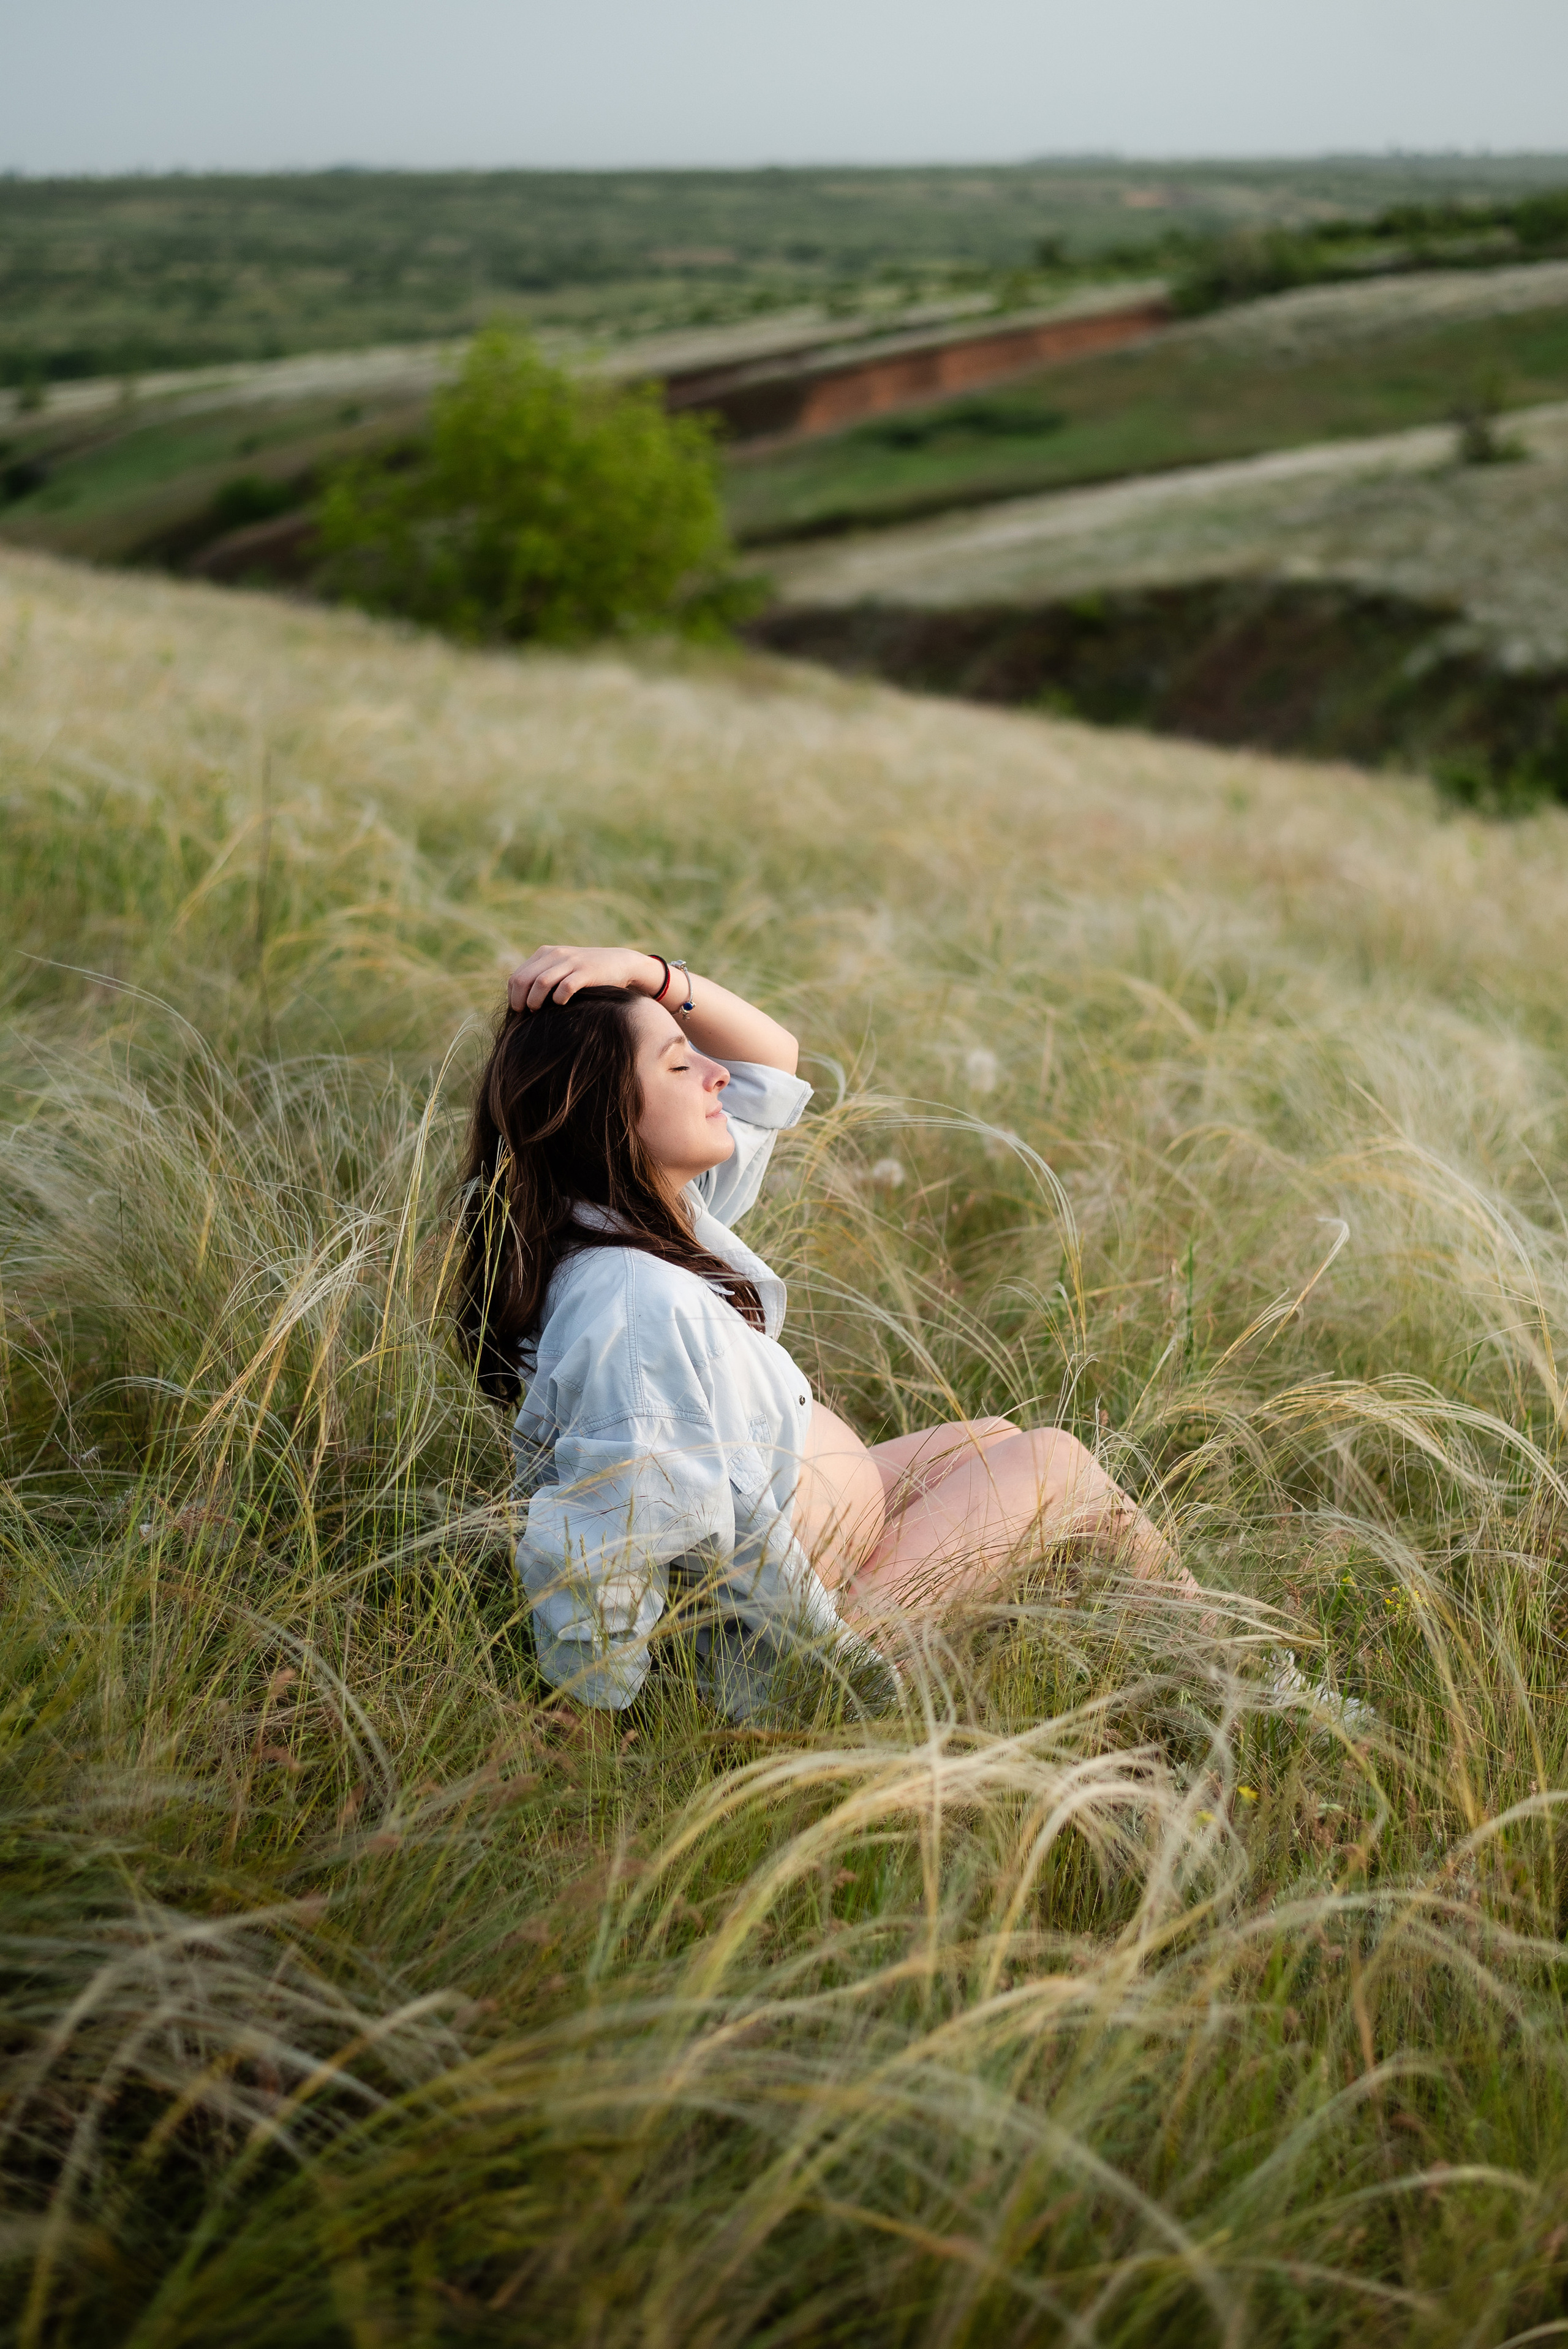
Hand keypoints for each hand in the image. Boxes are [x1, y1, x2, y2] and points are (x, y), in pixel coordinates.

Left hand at [507, 943, 665, 1013]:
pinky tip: (561, 1004)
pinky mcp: (586, 972)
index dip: (513, 996)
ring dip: (535, 1001)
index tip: (518, 1011)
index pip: (517, 976)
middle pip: (524, 979)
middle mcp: (555, 955)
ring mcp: (571, 962)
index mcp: (545, 953)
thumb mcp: (562, 968)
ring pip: (541, 983)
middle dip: (520, 1001)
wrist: (619, 963)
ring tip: (537, 1012)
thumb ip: (542, 977)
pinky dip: (559, 998)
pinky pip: (565, 987)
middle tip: (524, 1015)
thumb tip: (520, 1001)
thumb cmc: (586, 973)